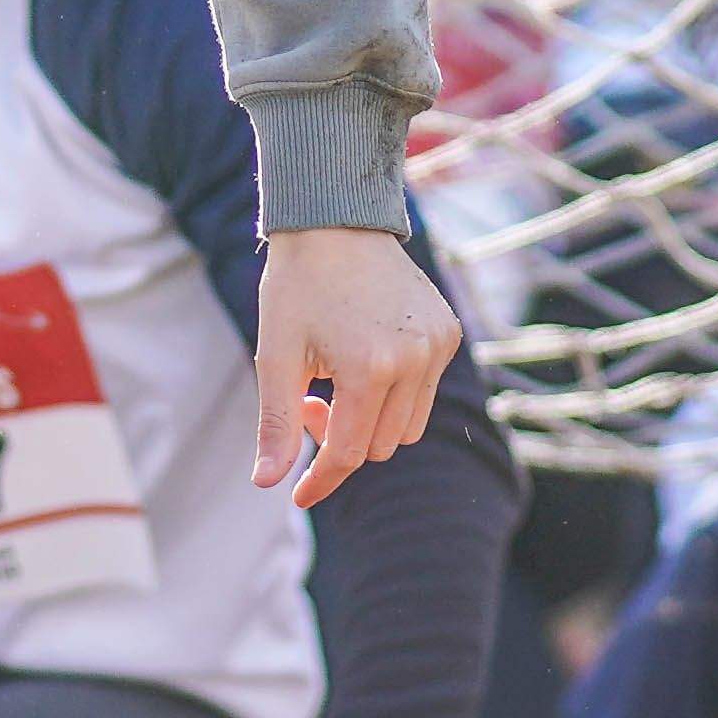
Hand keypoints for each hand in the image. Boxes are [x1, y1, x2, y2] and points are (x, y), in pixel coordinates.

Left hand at [254, 228, 457, 506]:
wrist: (335, 221)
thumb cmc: (297, 286)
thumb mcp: (276, 355)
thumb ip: (279, 422)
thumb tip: (268, 483)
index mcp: (368, 368)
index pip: (348, 453)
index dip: (320, 479)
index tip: (298, 496)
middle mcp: (414, 360)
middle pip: (378, 446)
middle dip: (339, 439)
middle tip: (309, 402)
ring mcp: (438, 345)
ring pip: (407, 428)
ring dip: (370, 422)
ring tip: (336, 382)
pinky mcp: (449, 333)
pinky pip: (425, 393)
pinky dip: (395, 395)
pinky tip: (366, 360)